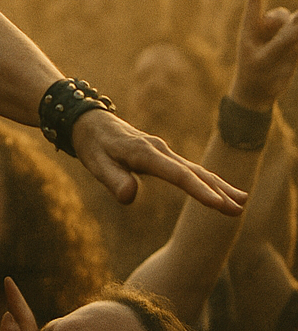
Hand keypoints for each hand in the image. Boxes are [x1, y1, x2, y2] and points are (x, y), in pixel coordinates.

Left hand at [71, 106, 246, 214]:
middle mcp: (159, 149)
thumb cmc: (92, 144)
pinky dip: (208, 179)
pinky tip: (222, 190)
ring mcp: (163, 151)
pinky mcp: (163, 155)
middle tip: (239, 209)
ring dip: (219, 186)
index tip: (218, 204)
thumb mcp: (95, 162)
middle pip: (194, 172)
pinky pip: (189, 169)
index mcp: (144, 153)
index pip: (176, 174)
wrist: (89, 121)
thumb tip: (130, 198)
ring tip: (242, 202)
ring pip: (196, 170)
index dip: (198, 190)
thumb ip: (113, 179)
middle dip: (218, 191)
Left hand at [229, 0, 297, 110]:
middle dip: (291, 29)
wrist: (259, 93)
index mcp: (251, 24)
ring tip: (283, 57)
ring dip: (296, 38)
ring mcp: (281, 33)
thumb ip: (285, 42)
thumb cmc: (255, 75)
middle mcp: (266, 25)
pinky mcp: (293, 43)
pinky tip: (290, 52)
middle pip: (286, 17)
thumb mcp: (267, 60)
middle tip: (279, 49)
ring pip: (297, 24)